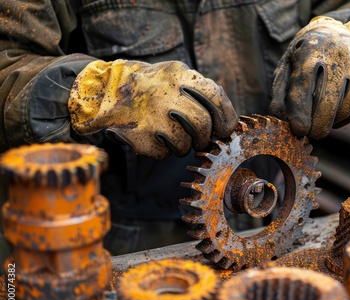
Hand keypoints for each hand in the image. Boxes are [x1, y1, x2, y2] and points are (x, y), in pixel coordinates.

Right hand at [68, 60, 237, 158]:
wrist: (103, 90)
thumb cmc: (148, 86)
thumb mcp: (172, 75)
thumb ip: (198, 91)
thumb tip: (226, 120)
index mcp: (178, 75)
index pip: (215, 97)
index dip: (227, 117)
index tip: (226, 129)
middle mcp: (165, 94)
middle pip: (202, 125)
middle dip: (205, 138)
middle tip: (201, 140)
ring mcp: (150, 116)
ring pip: (184, 144)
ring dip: (183, 146)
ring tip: (172, 136)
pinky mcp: (138, 136)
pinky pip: (163, 153)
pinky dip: (162, 150)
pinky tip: (152, 137)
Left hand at [270, 17, 349, 138]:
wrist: (335, 33)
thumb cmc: (305, 57)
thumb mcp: (287, 67)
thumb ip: (280, 93)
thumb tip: (282, 121)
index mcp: (310, 51)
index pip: (304, 87)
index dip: (300, 113)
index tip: (299, 130)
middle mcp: (338, 55)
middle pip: (328, 101)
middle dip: (318, 125)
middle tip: (311, 133)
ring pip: (346, 107)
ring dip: (332, 122)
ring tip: (321, 122)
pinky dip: (346, 119)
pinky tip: (335, 117)